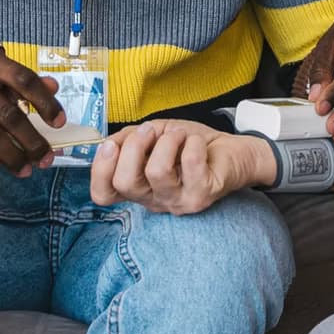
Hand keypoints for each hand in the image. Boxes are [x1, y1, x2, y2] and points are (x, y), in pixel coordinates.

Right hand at [90, 120, 274, 214]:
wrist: (233, 151)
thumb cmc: (191, 144)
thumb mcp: (155, 136)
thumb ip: (129, 139)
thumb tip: (109, 141)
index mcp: (139, 187)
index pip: (103, 195)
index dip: (100, 169)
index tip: (112, 144)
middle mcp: (155, 200)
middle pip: (125, 183)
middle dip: (134, 146)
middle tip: (151, 131)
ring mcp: (178, 202)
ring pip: (156, 172)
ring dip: (168, 141)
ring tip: (179, 134)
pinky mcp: (202, 196)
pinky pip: (190, 163)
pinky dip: (192, 142)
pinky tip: (197, 143)